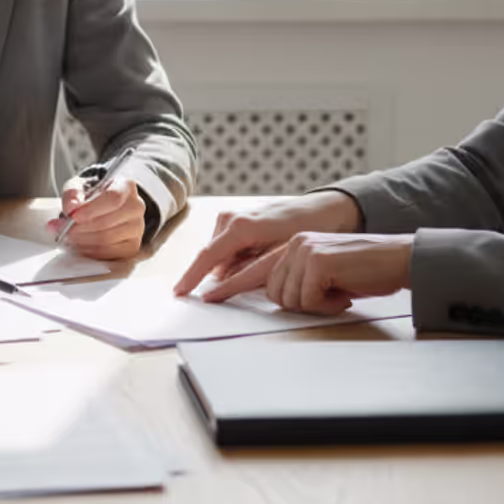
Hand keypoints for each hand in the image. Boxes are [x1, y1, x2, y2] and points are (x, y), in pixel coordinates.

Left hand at [50, 176, 144, 259]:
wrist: (103, 205)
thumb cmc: (93, 195)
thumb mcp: (79, 186)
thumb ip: (72, 194)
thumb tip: (70, 208)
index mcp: (126, 186)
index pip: (113, 198)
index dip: (91, 210)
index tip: (73, 216)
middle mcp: (136, 207)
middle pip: (107, 222)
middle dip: (80, 228)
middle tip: (62, 229)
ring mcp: (137, 228)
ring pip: (107, 239)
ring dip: (82, 240)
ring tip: (68, 236)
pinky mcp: (132, 246)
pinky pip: (109, 253)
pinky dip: (90, 251)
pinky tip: (80, 244)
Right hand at [172, 191, 361, 296]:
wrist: (324, 210)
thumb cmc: (305, 232)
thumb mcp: (279, 257)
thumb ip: (248, 271)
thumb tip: (222, 282)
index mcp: (240, 227)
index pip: (207, 257)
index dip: (191, 278)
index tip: (179, 294)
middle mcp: (232, 218)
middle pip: (211, 255)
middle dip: (214, 276)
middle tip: (226, 292)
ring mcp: (234, 215)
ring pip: (220, 251)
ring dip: (229, 266)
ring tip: (258, 271)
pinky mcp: (240, 218)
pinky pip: (228, 244)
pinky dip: (235, 257)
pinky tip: (256, 261)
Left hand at [202, 232, 413, 314]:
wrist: (397, 259)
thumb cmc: (365, 273)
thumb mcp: (324, 276)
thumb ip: (297, 279)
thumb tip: (278, 297)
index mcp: (292, 245)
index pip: (255, 269)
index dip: (229, 285)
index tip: (204, 297)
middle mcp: (293, 243)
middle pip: (272, 291)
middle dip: (300, 304)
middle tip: (331, 298)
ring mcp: (303, 249)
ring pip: (288, 299)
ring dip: (316, 305)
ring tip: (339, 293)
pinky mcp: (316, 260)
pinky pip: (306, 300)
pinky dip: (326, 305)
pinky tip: (344, 293)